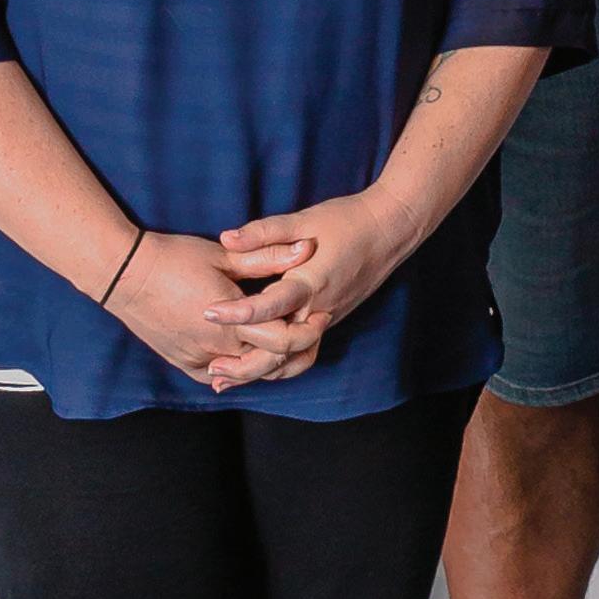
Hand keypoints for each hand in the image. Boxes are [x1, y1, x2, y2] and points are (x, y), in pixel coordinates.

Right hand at [102, 227, 313, 393]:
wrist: (124, 274)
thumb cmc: (174, 258)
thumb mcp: (224, 255)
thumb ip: (268, 257)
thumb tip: (306, 248)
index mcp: (234, 322)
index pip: (285, 339)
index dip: (308, 329)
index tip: (320, 314)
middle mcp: (219, 349)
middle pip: (270, 362)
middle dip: (295, 348)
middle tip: (309, 328)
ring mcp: (200, 360)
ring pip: (247, 373)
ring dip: (267, 361)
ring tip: (282, 339)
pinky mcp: (184, 363)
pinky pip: (219, 376)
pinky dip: (237, 369)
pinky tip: (247, 356)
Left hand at [214, 191, 409, 375]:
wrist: (390, 231)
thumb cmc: (347, 220)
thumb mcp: (305, 219)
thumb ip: (265, 232)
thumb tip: (226, 239)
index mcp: (311, 282)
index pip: (271, 306)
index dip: (239, 312)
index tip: (208, 314)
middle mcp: (319, 308)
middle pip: (281, 349)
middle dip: (246, 363)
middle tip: (212, 368)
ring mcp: (326, 318)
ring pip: (293, 359)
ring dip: (260, 372)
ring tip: (227, 379)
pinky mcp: (329, 320)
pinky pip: (303, 353)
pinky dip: (279, 365)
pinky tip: (256, 367)